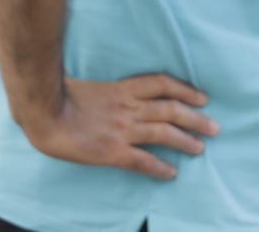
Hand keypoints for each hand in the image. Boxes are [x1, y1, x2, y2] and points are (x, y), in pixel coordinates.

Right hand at [21, 75, 219, 179]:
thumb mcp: (91, 85)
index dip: (186, 89)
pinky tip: (171, 174)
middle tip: (215, 127)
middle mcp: (128, 107)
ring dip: (186, 141)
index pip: (163, 84)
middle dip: (196, 118)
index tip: (202, 98)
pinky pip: (142, 161)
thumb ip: (110, 91)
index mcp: (123, 89)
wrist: (43, 115)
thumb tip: (118, 95)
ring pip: (163, 133)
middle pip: (171, 109)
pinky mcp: (112, 152)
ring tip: (202, 148)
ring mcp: (122, 130)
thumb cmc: (60, 98)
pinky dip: (159, 167)